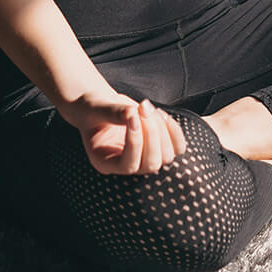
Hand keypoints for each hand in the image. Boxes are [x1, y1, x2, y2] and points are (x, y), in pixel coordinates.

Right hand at [55, 89, 186, 176]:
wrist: (102, 106)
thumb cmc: (94, 109)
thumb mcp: (96, 109)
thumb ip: (113, 113)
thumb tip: (133, 113)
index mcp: (105, 162)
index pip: (128, 165)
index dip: (135, 142)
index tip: (132, 115)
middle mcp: (127, 166)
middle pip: (151, 164)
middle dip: (152, 134)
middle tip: (143, 107)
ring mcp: (145, 159)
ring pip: (167, 157)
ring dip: (163, 130)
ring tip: (148, 107)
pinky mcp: (159, 148)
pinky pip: (178, 148)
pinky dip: (175, 131)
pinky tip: (161, 114)